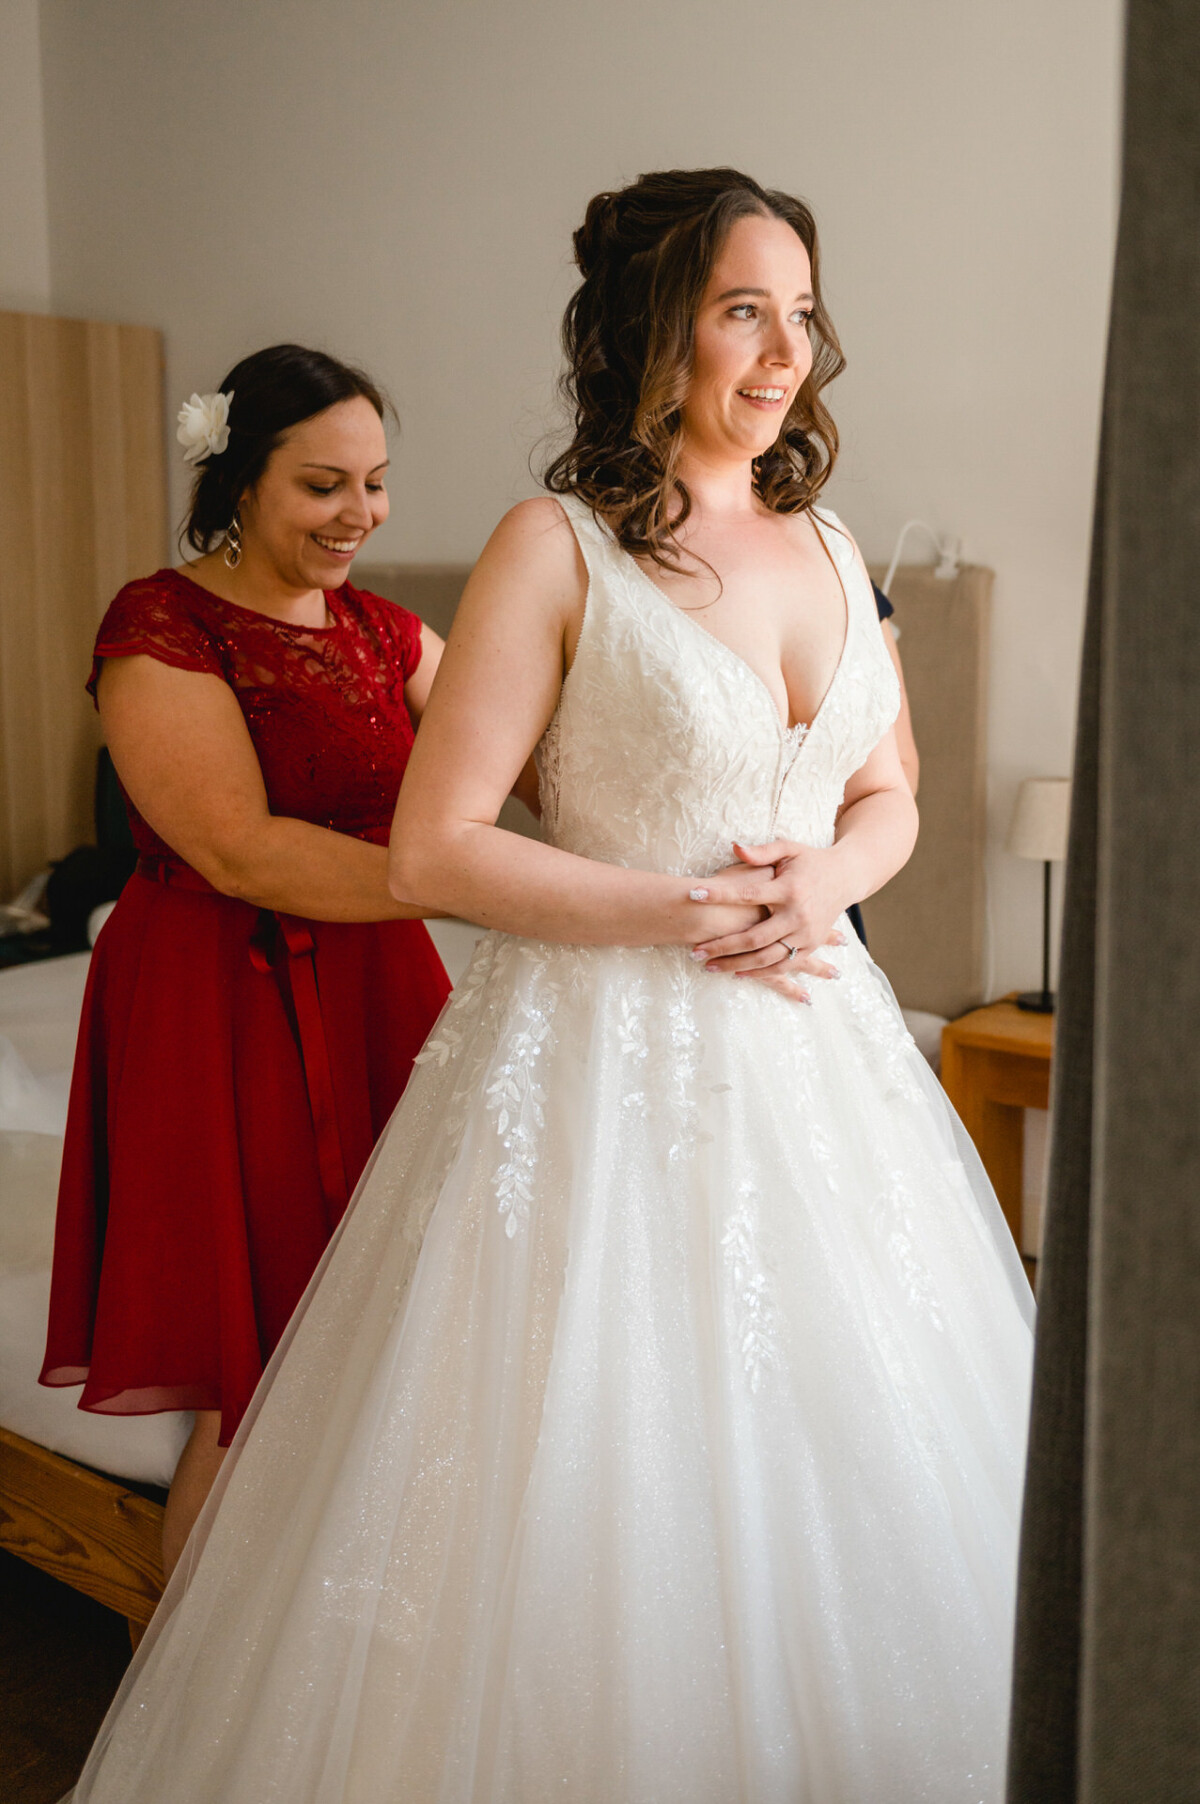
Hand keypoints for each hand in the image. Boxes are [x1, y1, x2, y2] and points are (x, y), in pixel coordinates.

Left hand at [688, 841, 850, 995]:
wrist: (845, 877)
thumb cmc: (810, 861)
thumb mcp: (788, 849)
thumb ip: (761, 852)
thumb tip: (734, 847)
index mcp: (788, 889)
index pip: (746, 894)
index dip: (718, 895)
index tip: (692, 895)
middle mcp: (797, 915)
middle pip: (752, 938)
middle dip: (721, 946)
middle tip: (694, 951)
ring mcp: (804, 934)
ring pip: (765, 958)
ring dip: (735, 965)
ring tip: (709, 967)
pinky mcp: (809, 946)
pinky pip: (782, 966)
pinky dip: (759, 973)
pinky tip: (737, 974)